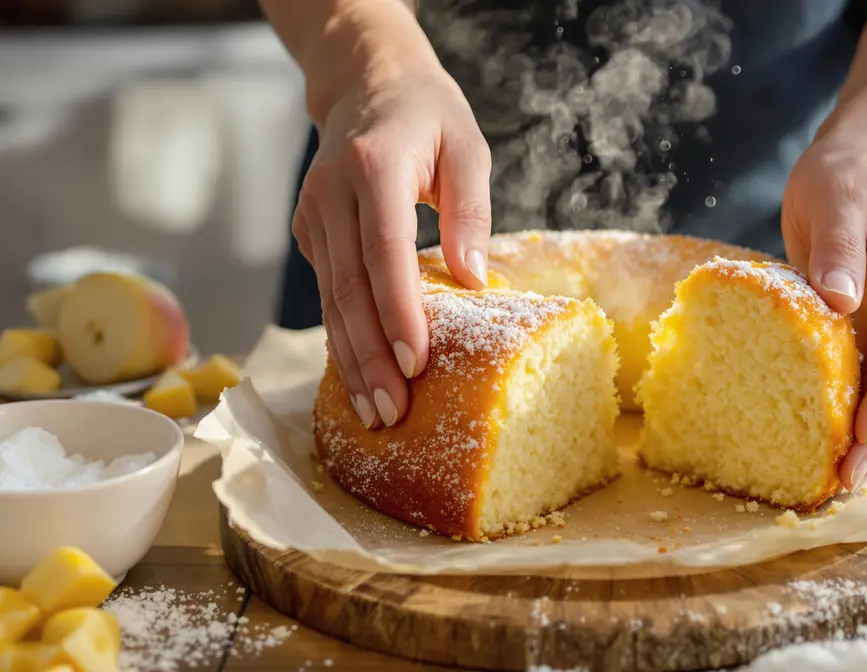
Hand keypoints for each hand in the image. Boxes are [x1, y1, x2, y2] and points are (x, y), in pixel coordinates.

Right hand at [293, 65, 492, 428]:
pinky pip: (328, 293)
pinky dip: (343, 338)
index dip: (397, 310)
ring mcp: (313, 213)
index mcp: (373, 164)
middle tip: (393, 412)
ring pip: (331, 299)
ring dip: (351, 360)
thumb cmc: (428, 115)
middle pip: (349, 287)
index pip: (383, 248)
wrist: (366, 83)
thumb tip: (475, 278)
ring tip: (375, 414)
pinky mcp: (309, 232)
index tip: (417, 361)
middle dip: (370, 355)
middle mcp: (332, 191)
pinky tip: (360, 378)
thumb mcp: (467, 146)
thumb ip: (470, 209)